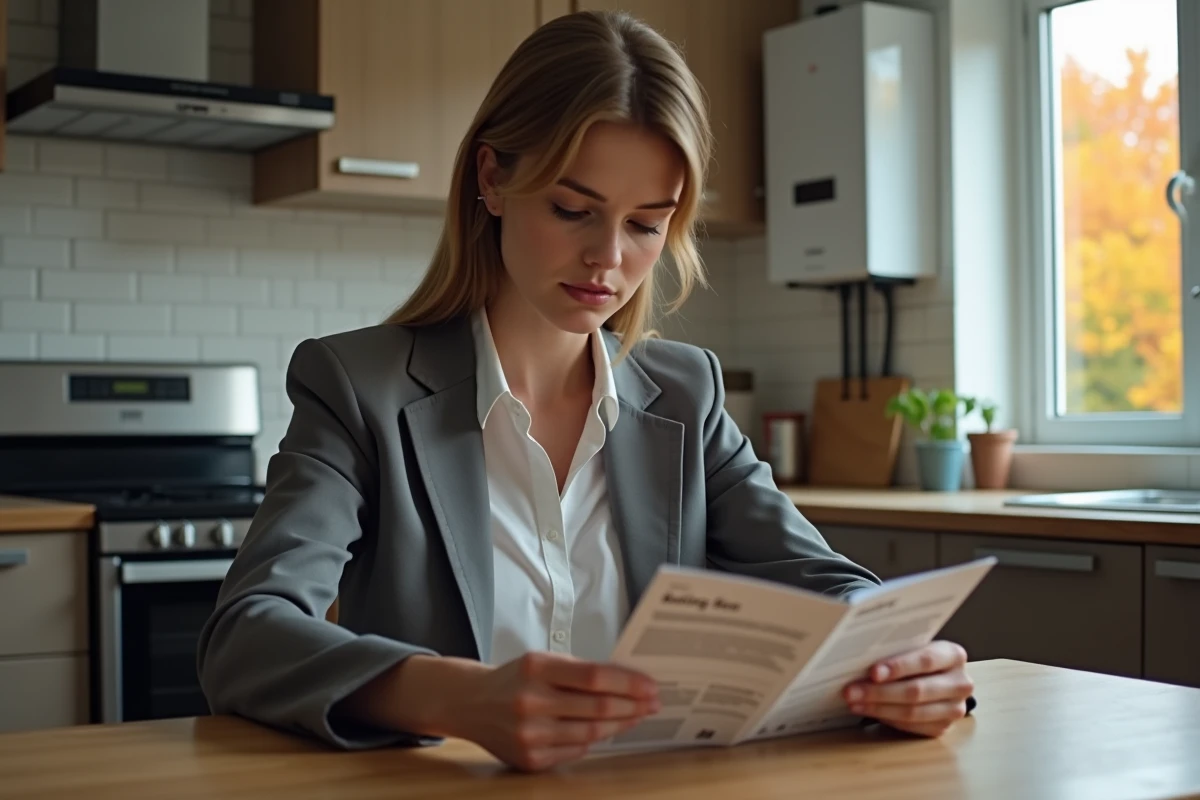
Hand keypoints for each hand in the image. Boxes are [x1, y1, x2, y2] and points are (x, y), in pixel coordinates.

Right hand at [439, 652, 660, 771]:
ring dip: (620, 724)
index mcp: (535, 668)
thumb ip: (579, 671)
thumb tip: (628, 683)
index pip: (593, 676)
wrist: (470, 703)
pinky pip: (575, 751)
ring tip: (637, 716)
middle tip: (653, 703)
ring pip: (591, 732)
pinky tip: (609, 730)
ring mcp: (529, 734)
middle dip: (633, 705)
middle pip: (597, 707)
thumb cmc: (514, 679)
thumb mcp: (542, 660)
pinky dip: (596, 740)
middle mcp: (530, 701)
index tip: (650, 685)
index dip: (628, 683)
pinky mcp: (530, 759)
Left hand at [841, 640, 972, 737]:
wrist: (937, 676)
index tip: (873, 672)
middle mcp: (960, 683)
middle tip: (851, 691)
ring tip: (854, 702)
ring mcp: (954, 709)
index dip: (898, 667)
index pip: (925, 660)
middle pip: (917, 690)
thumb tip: (858, 654)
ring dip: (878, 708)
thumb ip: (895, 648)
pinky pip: (911, 726)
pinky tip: (868, 711)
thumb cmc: (917, 657)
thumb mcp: (913, 646)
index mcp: (954, 655)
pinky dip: (887, 719)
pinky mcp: (943, 727)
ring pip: (913, 712)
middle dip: (879, 692)